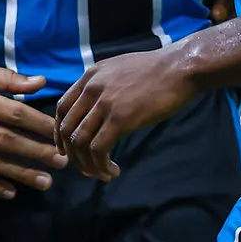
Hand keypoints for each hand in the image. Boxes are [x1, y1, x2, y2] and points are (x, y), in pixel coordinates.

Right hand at [0, 43, 65, 198]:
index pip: (14, 114)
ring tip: (43, 183)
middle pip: (5, 141)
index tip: (60, 133)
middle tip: (62, 163)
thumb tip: (39, 83)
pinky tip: (8, 192)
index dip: (39, 125)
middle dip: (36, 153)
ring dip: (18, 174)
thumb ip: (3, 77)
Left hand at [55, 47, 200, 181]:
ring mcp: (104, 103)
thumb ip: (104, 84)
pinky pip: (98, 149)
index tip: (68, 148)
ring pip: (79, 142)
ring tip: (100, 173)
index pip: (62, 107)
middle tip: (84, 166)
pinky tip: (112, 171)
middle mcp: (92, 88)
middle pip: (67, 127)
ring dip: (87, 164)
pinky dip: (100, 165)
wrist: (179, 68)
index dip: (61, 132)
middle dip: (72, 153)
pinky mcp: (119, 119)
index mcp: (91, 75)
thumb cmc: (158, 69)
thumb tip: (98, 104)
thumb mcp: (120, 68)